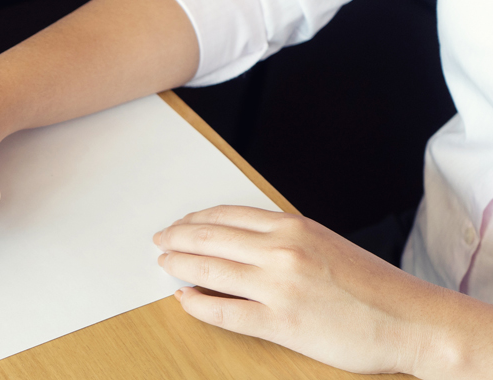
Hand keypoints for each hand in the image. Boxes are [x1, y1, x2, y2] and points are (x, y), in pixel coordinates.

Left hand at [153, 205, 492, 377]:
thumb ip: (286, 240)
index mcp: (294, 228)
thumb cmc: (373, 287)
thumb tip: (246, 241)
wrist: (413, 320)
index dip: (195, 219)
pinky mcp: (281, 322)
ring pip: (210, 269)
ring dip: (180, 265)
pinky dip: (198, 304)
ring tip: (164, 265)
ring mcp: (278, 286)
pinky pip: (224, 311)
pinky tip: (184, 299)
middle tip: (159, 241)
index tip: (179, 224)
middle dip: (177, 238)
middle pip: (210, 238)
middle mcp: (282, 251)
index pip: (228, 216)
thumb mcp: (326, 245)